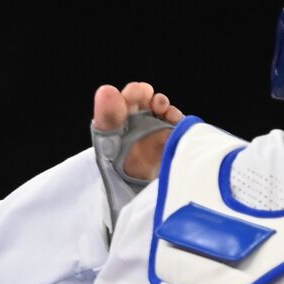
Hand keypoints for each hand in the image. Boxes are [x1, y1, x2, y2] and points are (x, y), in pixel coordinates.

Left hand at [90, 83, 185, 229]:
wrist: (135, 194)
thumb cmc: (117, 168)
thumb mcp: (107, 141)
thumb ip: (107, 116)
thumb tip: (106, 89)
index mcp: (119, 122)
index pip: (127, 100)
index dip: (134, 92)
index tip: (140, 92)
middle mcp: (136, 125)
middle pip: (146, 102)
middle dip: (151, 97)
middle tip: (154, 101)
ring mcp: (155, 133)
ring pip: (163, 111)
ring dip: (164, 106)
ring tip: (163, 110)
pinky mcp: (170, 142)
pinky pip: (176, 125)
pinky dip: (177, 120)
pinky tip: (175, 121)